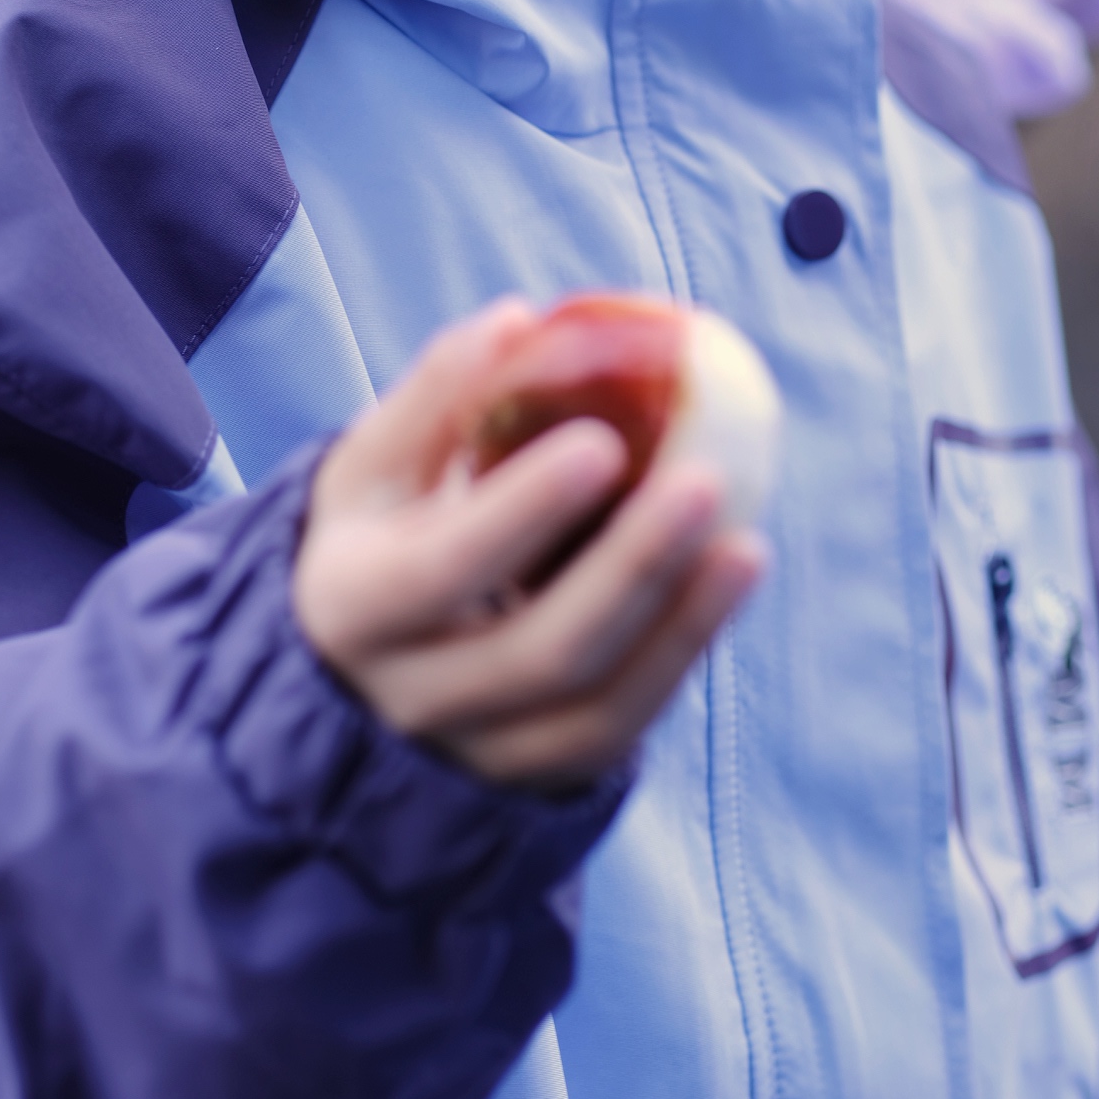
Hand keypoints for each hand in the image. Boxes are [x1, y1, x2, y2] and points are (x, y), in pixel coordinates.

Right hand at [295, 302, 763, 792]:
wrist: (357, 675)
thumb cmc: (381, 535)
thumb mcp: (374, 468)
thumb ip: (435, 398)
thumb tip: (517, 322)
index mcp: (352, 607)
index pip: (440, 569)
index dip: (521, 510)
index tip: (603, 440)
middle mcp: (410, 698)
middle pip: (538, 651)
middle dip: (630, 569)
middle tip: (705, 481)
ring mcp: (478, 752)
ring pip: (594, 709)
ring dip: (680, 626)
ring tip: (745, 545)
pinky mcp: (538, 776)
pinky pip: (623, 730)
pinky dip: (680, 659)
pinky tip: (724, 583)